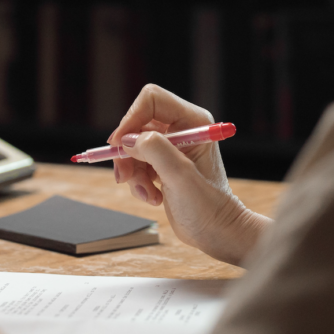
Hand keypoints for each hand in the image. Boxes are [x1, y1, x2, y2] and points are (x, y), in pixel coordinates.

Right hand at [109, 85, 269, 265]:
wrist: (216, 233)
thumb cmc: (207, 205)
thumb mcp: (180, 176)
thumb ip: (155, 151)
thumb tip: (127, 140)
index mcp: (193, 120)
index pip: (151, 100)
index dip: (131, 118)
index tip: (117, 144)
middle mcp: (182, 128)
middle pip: (137, 124)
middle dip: (128, 153)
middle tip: (126, 176)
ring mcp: (171, 146)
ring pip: (132, 146)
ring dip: (133, 172)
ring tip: (148, 193)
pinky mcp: (161, 163)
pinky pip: (136, 163)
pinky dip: (137, 181)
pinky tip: (153, 197)